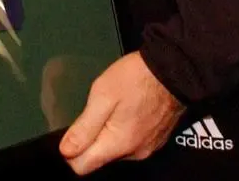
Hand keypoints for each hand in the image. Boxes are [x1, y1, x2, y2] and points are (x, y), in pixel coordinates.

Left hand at [58, 52, 184, 174]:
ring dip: (107, 134)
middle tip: (93, 111)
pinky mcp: (156, 140)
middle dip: (89, 141)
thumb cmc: (134, 79)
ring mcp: (147, 148)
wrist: (173, 71)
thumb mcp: (102, 96)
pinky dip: (122, 131)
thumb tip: (65, 151)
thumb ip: (85, 127)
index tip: (70, 131)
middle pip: (99, 158)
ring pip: (115, 150)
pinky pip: (130, 143)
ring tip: (110, 107)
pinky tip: (124, 110)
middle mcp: (134, 154)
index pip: (83, 167)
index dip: (70, 151)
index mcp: (118, 145)